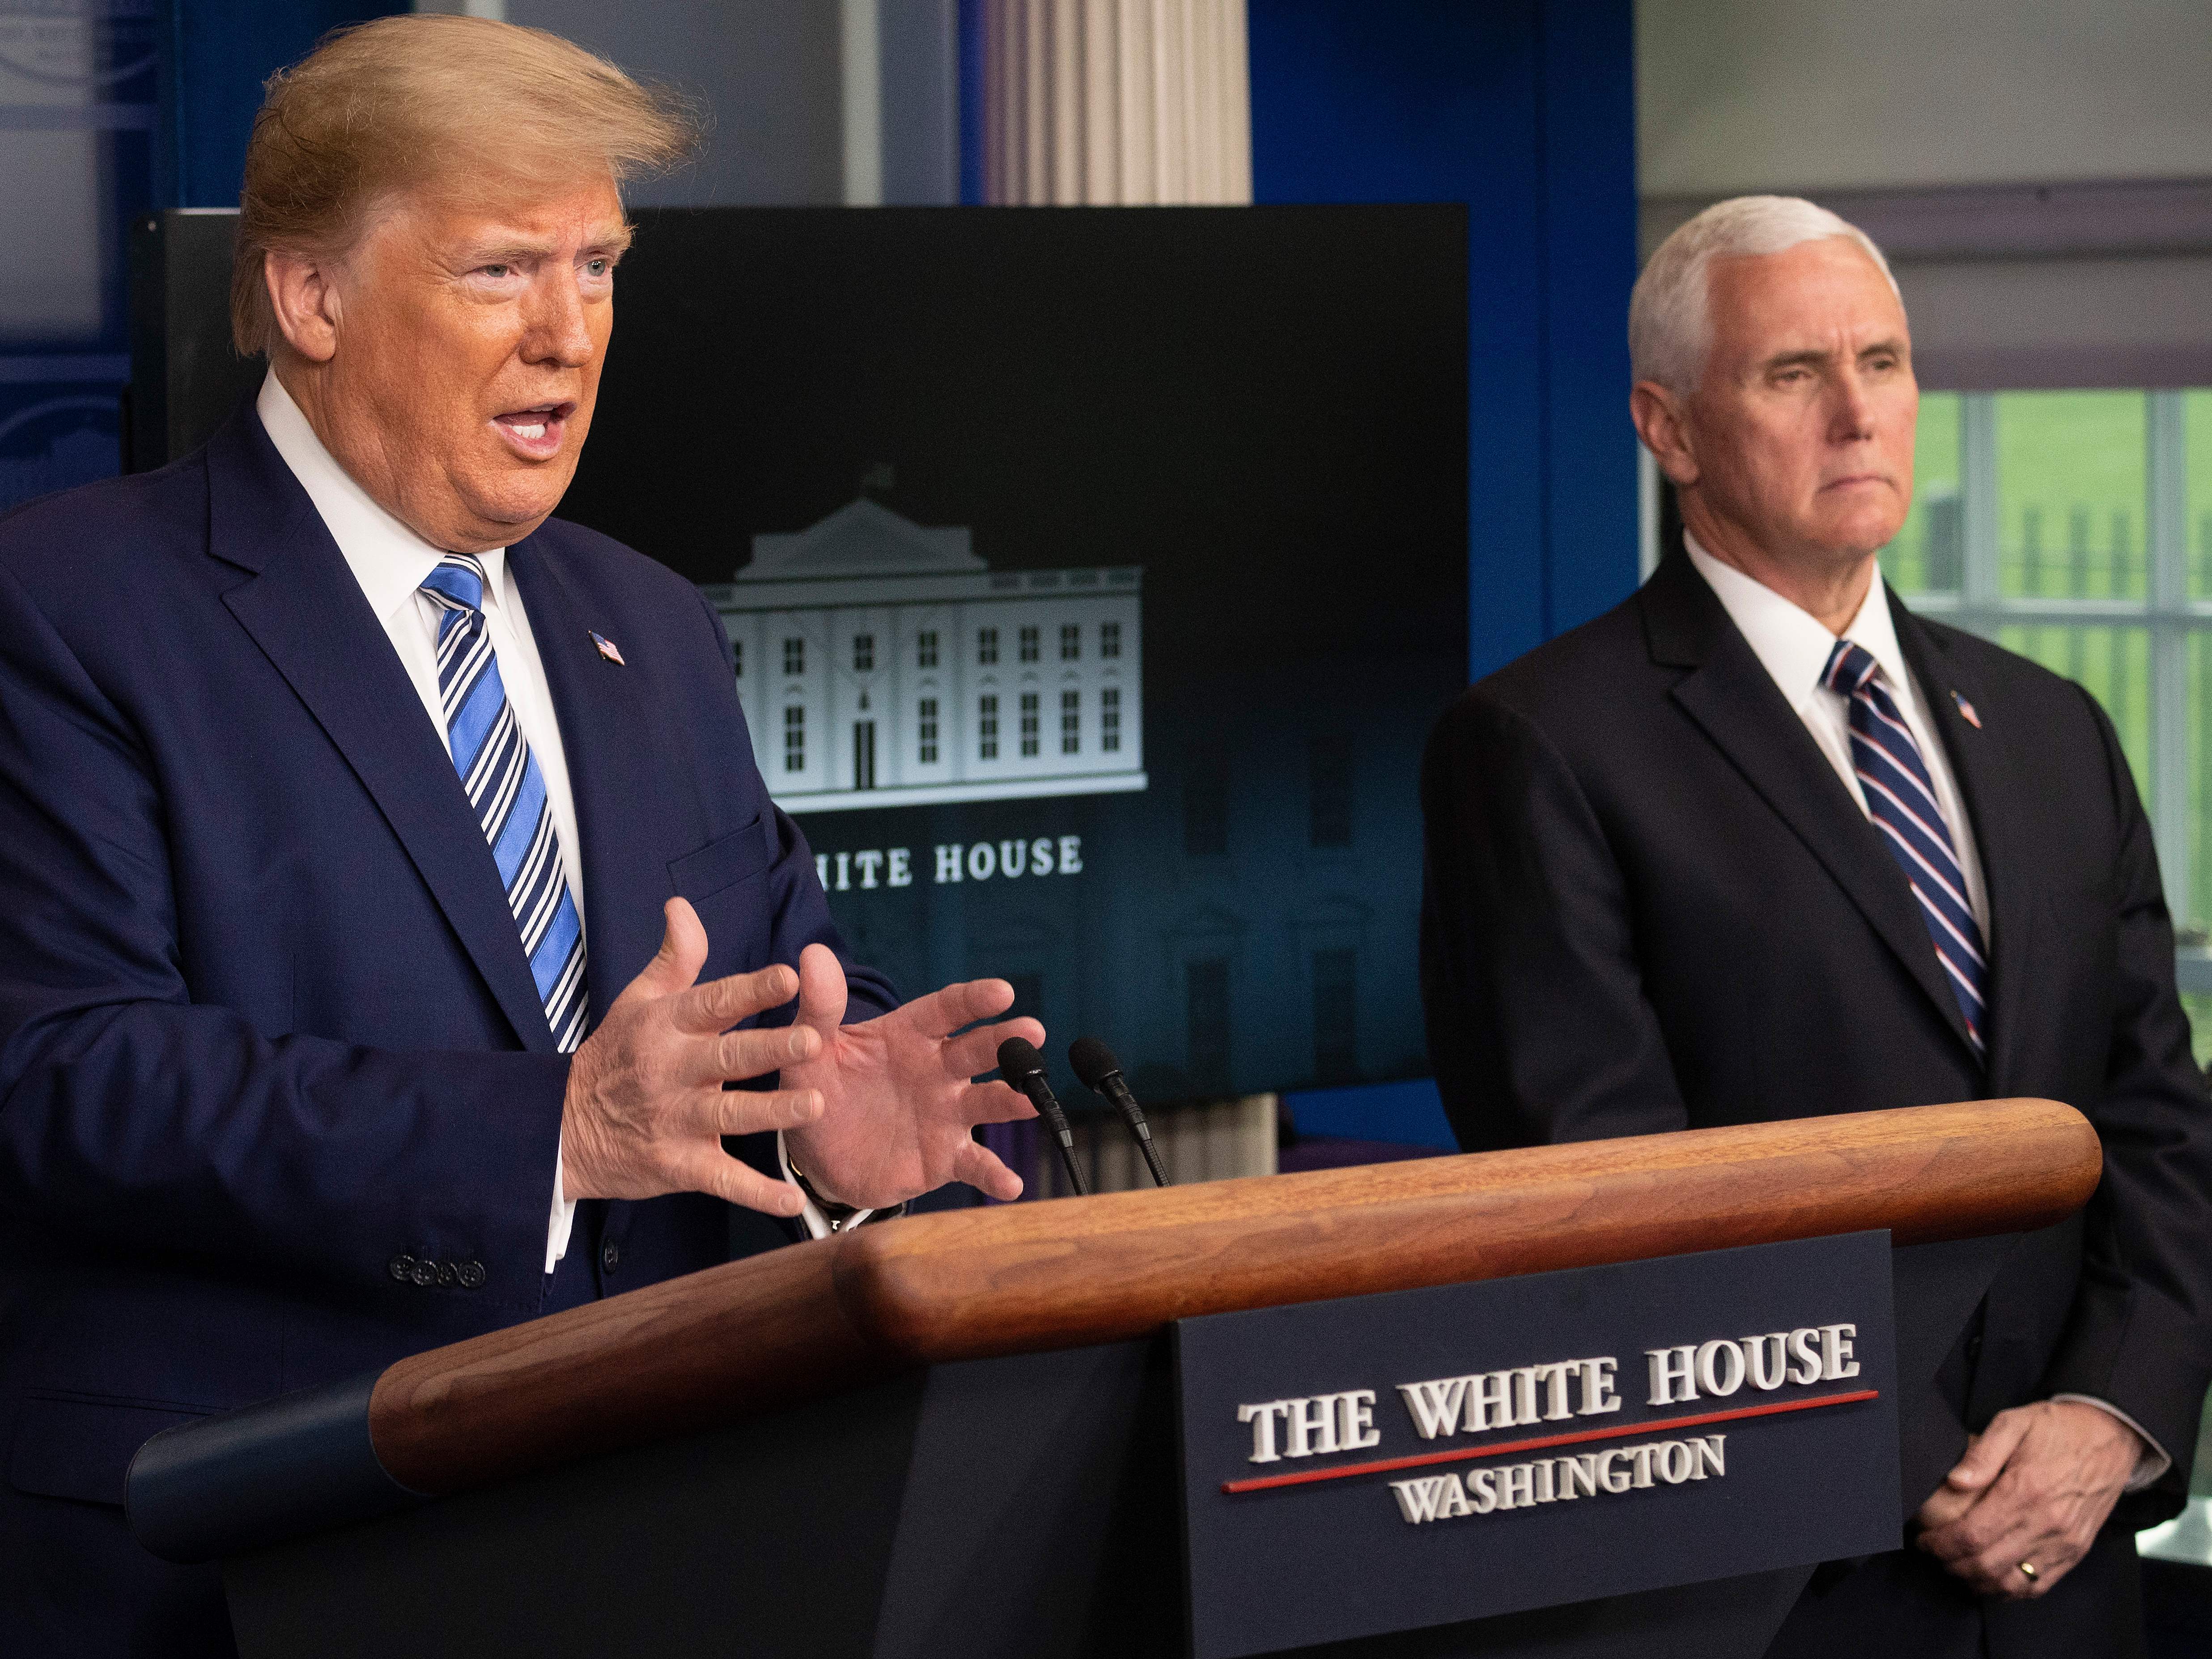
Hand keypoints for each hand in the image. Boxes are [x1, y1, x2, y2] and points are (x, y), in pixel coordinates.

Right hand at [558, 898, 824, 1216]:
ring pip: (732, 1115)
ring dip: (774, 1112)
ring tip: (815, 1106)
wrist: (560, 1128)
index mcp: (667, 1026)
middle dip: (771, 1049)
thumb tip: (681, 905)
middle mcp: (673, 1071)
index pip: (713, 1002)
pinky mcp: (678, 1165)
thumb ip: (673, 957)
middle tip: (813, 1040)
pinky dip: (755, 1194)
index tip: (789, 976)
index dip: (750, 989)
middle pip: (728, 1057)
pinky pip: (721, 1180)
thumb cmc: (614, 1056)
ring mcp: (676, 1121)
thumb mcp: (637, 1001)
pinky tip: (791, 1201)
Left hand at [782, 942, 1042, 1209]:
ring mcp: (946, 1114)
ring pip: (986, 1102)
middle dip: (1006, 1041)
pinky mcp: (945, 1157)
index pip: (946, 1010)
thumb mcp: (812, 1050)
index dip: (974, 1000)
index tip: (1001, 991)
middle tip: (1032, 1031)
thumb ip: (819, 1008)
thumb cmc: (821, 1089)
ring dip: (1012, 1100)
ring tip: (1031, 1103)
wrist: (817, 1154)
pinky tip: (1012, 1185)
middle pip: (976, 1050)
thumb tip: (814, 953)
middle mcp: (937, 1070)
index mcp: (909, 1035)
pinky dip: (994, 1175)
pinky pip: (974, 1165)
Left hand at [1913, 1400, 2142, 1596]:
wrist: (2109, 1437)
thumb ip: (1981, 1453)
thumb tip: (1955, 1481)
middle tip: (1933, 1553)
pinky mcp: (2076, 1552)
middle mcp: (2047, 1523)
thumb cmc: (2056, 1428)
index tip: (1924, 1540)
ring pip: (2011, 1583)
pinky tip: (1989, 1576)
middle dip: (1951, 1564)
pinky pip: (2038, 1585)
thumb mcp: (2013, 1423)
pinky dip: (2009, 1589)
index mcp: (2026, 1490)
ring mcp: (2065, 1542)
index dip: (1941, 1544)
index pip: (1973, 1535)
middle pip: (1987, 1565)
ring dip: (1977, 1582)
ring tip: (1955, 1566)